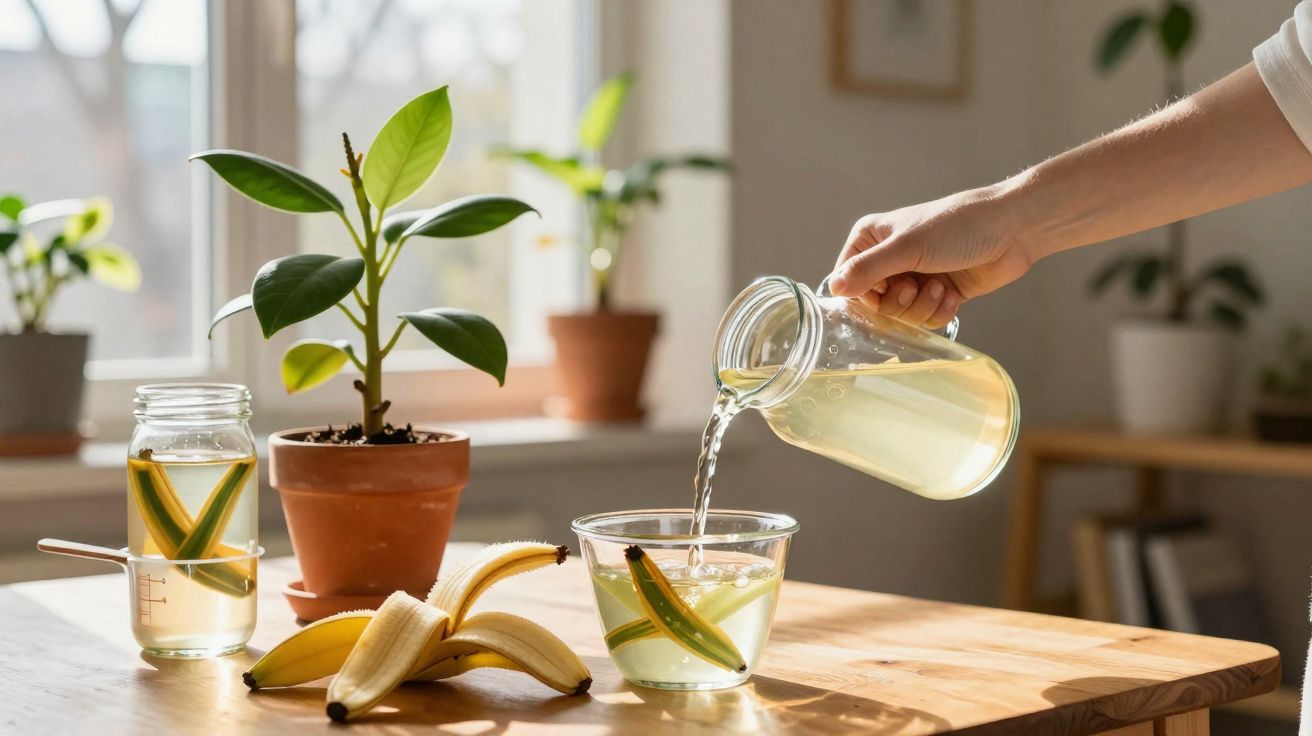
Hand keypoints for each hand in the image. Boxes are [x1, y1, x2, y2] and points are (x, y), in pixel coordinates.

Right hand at [830, 184, 1038, 327]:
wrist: (1013, 230)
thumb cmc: (959, 226)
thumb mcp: (908, 247)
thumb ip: (867, 270)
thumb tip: (833, 290)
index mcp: (871, 240)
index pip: (846, 282)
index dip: (864, 295)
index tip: (886, 288)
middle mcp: (889, 259)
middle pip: (874, 305)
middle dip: (899, 303)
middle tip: (916, 285)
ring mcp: (914, 277)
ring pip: (901, 316)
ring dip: (922, 307)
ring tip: (940, 286)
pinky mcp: (937, 294)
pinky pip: (925, 320)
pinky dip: (939, 311)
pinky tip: (952, 294)